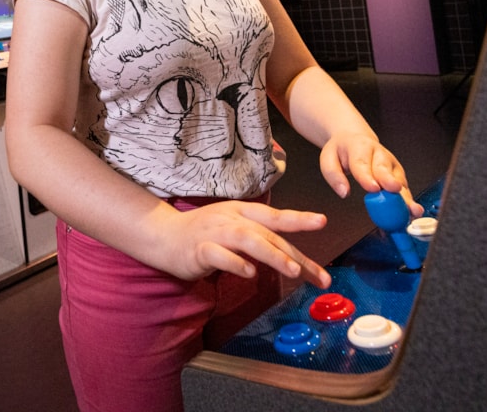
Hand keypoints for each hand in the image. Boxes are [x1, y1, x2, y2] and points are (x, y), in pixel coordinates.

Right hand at [155, 201, 331, 286]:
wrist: (164, 235)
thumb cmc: (203, 233)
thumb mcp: (234, 227)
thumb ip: (260, 238)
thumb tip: (292, 257)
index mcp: (242, 212)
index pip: (276, 216)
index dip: (299, 218)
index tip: (322, 222)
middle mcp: (232, 219)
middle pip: (268, 234)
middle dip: (296, 255)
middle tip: (318, 275)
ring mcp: (215, 233)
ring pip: (248, 240)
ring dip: (272, 254)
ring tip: (292, 270)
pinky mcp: (199, 249)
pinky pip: (219, 255)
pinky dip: (236, 263)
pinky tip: (249, 273)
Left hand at [318, 133, 423, 218]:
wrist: (354, 139)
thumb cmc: (342, 150)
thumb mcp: (328, 158)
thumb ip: (334, 176)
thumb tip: (344, 192)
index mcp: (359, 147)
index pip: (361, 163)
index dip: (368, 176)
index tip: (373, 188)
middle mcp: (379, 154)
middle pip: (385, 169)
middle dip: (390, 181)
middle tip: (394, 191)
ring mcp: (391, 165)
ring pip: (398, 180)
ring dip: (405, 196)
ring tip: (412, 209)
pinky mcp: (399, 175)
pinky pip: (403, 189)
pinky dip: (408, 202)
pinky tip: (412, 214)